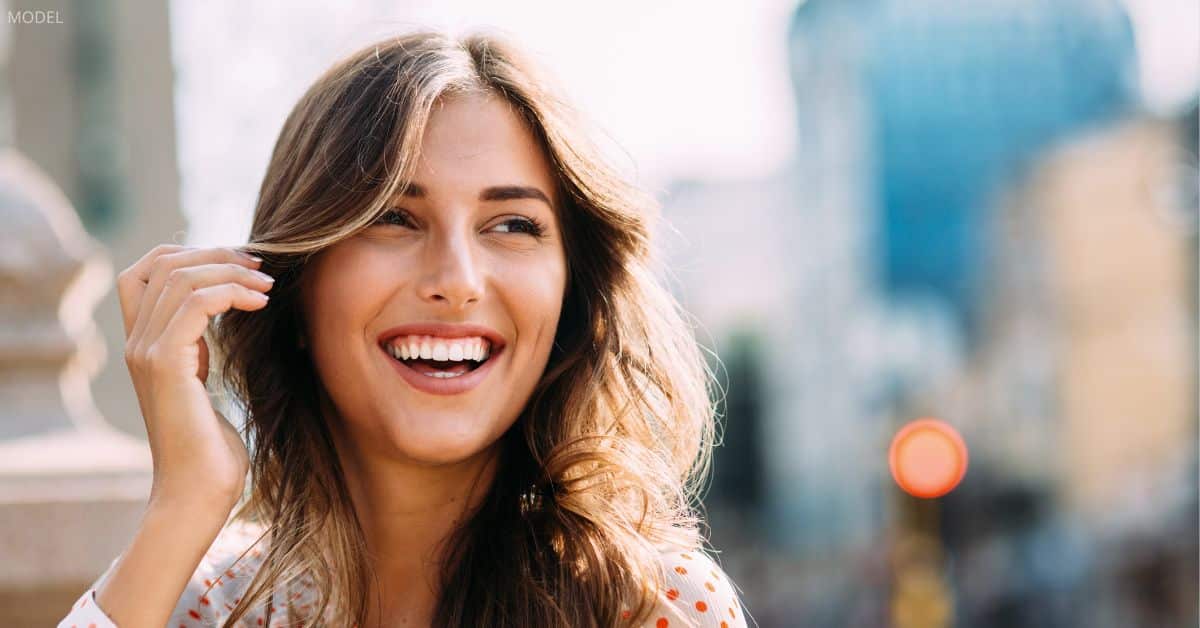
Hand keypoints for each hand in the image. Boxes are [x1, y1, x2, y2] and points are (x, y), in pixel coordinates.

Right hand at [117, 245, 273, 509]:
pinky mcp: (166, 365)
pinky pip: (195, 303)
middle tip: (262, 265)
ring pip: (180, 276)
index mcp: (144, 343)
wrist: (198, 493)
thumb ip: (200, 349)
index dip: (190, 252)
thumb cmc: (211, 449)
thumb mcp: (203, 383)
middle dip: (216, 253)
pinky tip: (261, 303)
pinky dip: (231, 291)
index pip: (144, 270)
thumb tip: (228, 312)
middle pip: (162, 263)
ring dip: (231, 270)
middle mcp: (137, 342)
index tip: (240, 263)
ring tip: (268, 285)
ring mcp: (146, 352)